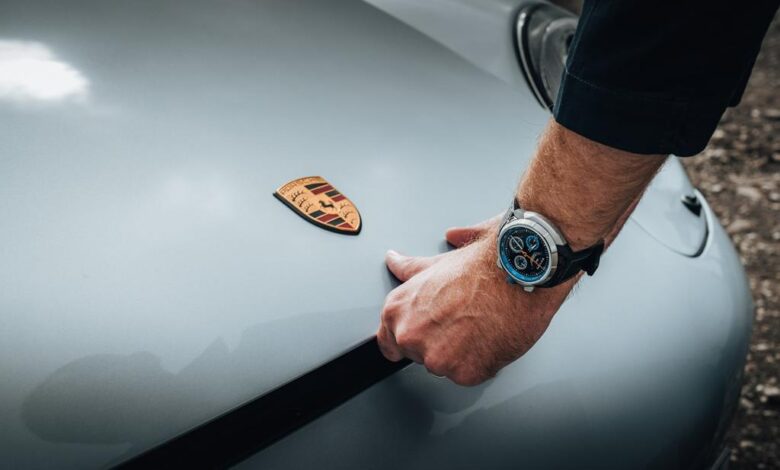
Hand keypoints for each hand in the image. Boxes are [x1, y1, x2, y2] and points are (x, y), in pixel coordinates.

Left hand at [377, 216, 574, 385]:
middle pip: (418, 356)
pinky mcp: (464, 373)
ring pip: (445, 367)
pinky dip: (483, 363)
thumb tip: (396, 260)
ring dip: (461, 355)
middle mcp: (410, 335)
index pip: (389, 342)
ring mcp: (436, 358)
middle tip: (463, 321)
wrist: (521, 272)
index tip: (425, 333)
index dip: (410, 338)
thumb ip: (412, 268)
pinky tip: (492, 338)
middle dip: (438, 344)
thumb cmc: (486, 264)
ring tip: (480, 325)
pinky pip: (470, 376)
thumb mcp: (440, 261)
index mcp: (398, 309)